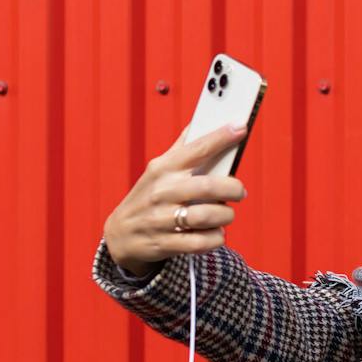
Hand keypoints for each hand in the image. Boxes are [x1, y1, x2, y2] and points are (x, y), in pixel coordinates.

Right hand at [101, 123, 248, 276]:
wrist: (121, 233)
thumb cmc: (148, 197)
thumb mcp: (158, 169)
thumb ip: (182, 148)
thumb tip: (202, 119)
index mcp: (163, 168)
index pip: (196, 148)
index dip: (221, 137)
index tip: (241, 128)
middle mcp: (162, 191)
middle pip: (208, 187)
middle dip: (233, 189)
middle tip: (239, 191)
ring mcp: (161, 218)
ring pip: (208, 216)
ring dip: (225, 216)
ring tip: (225, 214)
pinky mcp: (164, 243)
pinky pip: (201, 242)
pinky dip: (216, 238)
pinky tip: (215, 233)